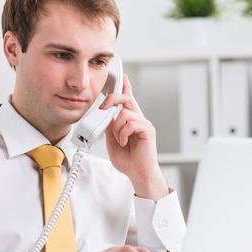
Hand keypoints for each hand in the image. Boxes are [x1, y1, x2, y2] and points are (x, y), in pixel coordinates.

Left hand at [101, 75, 169, 200]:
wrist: (138, 174)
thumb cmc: (128, 160)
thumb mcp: (112, 140)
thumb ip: (110, 126)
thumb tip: (106, 115)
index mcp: (129, 121)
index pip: (128, 100)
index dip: (125, 87)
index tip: (122, 77)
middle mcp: (138, 119)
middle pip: (127, 99)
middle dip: (113, 98)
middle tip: (103, 107)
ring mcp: (144, 124)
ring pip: (125, 113)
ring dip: (117, 127)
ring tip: (119, 140)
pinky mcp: (148, 130)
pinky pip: (131, 123)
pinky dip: (123, 133)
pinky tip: (124, 142)